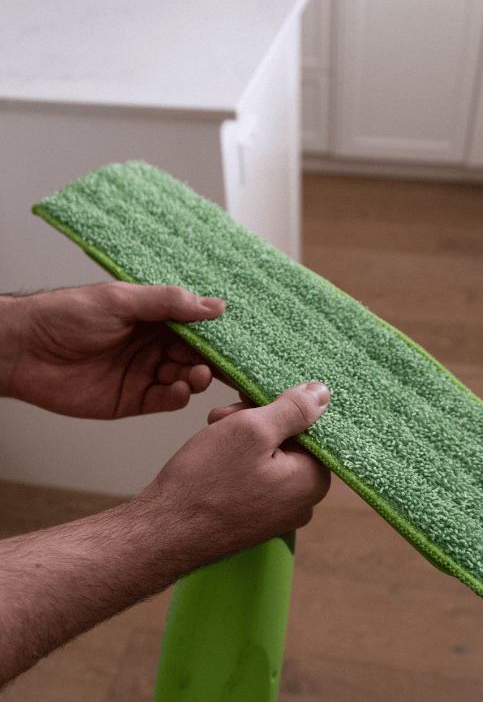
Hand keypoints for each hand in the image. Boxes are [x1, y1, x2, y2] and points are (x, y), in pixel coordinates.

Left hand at [1, 282, 224, 417]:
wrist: (24, 350)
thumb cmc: (65, 315)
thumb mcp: (122, 300)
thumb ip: (169, 303)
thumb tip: (216, 305)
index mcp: (153, 318)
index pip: (196, 326)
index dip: (218, 333)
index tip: (239, 339)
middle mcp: (153, 346)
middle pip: (196, 355)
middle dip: (213, 360)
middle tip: (224, 364)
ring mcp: (144, 373)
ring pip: (185, 379)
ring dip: (196, 378)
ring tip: (195, 375)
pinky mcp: (133, 400)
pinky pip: (165, 400)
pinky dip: (177, 397)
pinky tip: (179, 390)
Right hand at [139, 381, 331, 565]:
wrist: (165, 532)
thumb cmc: (205, 483)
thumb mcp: (251, 430)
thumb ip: (293, 409)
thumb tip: (322, 394)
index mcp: (313, 481)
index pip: (308, 426)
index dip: (274, 407)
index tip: (246, 403)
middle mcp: (302, 502)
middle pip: (288, 441)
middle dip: (254, 422)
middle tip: (221, 419)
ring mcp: (279, 514)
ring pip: (268, 457)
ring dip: (241, 439)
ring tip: (212, 435)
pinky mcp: (255, 519)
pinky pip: (254, 478)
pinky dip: (235, 462)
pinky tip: (212, 459)